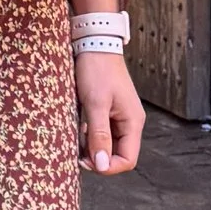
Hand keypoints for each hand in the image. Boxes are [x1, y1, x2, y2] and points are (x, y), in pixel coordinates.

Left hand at [75, 51, 143, 175]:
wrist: (94, 42)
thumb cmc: (96, 70)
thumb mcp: (95, 104)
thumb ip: (99, 136)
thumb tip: (101, 165)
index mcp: (133, 122)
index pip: (128, 160)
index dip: (108, 167)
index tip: (86, 162)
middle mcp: (130, 122)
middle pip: (118, 154)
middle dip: (98, 157)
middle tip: (77, 151)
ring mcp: (119, 116)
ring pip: (108, 144)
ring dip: (92, 146)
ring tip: (78, 134)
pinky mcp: (109, 110)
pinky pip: (102, 132)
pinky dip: (90, 134)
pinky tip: (80, 126)